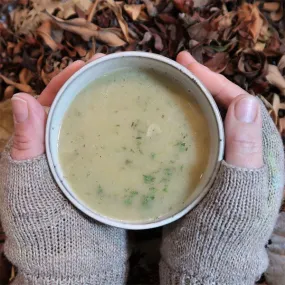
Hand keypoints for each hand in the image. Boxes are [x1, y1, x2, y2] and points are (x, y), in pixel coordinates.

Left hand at [0, 54, 127, 283]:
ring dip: (106, 107)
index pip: (50, 105)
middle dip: (89, 88)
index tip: (82, 64)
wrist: (72, 259)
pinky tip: (133, 124)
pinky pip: (110, 146)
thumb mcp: (26, 181)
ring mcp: (84, 161)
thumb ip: (25, 144)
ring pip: (95, 126)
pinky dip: (118, 133)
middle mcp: (62, 150)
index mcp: (40, 147)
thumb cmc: (41, 223)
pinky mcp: (102, 172)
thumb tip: (22, 98)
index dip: (64, 82)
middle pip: (75, 110)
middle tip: (109, 71)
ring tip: (123, 90)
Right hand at [160, 52, 283, 284]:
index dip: (216, 81)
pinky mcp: (205, 166)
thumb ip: (245, 149)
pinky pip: (197, 135)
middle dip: (203, 82)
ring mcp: (223, 157)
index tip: (190, 65)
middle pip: (224, 105)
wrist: (207, 259)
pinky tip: (170, 114)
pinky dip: (185, 119)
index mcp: (258, 151)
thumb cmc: (224, 230)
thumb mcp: (238, 190)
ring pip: (210, 117)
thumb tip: (246, 101)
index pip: (240, 103)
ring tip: (173, 81)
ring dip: (193, 96)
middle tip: (178, 64)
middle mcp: (242, 149)